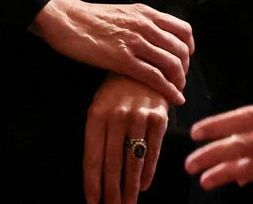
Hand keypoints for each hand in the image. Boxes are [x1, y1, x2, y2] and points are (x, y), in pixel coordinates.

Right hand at [31, 0, 192, 104]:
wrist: (67, 19)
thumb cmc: (91, 19)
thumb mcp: (123, 13)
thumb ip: (141, 23)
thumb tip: (154, 37)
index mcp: (146, 12)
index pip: (183, 29)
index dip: (189, 48)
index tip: (185, 61)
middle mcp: (145, 25)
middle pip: (180, 49)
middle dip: (185, 68)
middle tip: (180, 81)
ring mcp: (134, 41)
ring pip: (171, 63)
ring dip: (179, 81)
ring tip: (177, 92)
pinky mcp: (122, 59)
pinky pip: (154, 77)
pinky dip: (168, 90)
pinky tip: (173, 99)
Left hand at [84, 74, 168, 203]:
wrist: (143, 64)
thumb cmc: (116, 90)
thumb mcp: (100, 105)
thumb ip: (97, 135)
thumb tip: (96, 174)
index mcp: (97, 113)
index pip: (93, 156)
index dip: (93, 182)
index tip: (93, 202)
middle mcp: (117, 115)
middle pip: (112, 163)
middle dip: (111, 191)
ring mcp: (139, 115)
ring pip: (133, 160)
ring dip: (129, 187)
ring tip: (127, 203)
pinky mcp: (159, 116)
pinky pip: (153, 150)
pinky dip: (148, 171)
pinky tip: (143, 185)